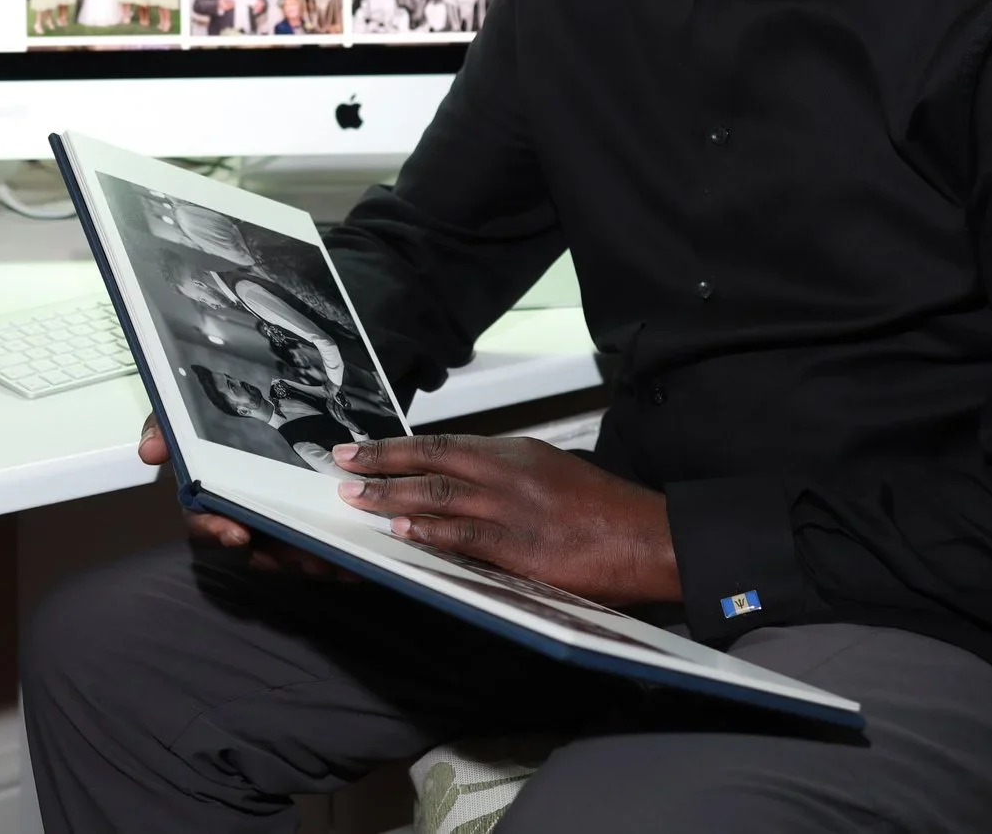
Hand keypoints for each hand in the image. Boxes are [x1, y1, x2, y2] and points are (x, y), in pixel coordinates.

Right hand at [139, 413, 345, 577]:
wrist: (268, 401)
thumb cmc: (216, 418)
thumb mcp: (186, 413)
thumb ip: (164, 427)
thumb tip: (149, 451)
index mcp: (210, 495)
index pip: (204, 521)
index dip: (217, 530)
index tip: (238, 532)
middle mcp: (241, 514)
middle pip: (255, 546)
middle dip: (279, 554)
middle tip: (305, 554)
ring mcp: (274, 521)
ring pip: (289, 551)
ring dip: (310, 558)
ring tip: (335, 558)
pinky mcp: (306, 522)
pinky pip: (318, 545)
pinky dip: (335, 556)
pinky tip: (354, 560)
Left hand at [334, 434, 679, 606]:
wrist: (648, 535)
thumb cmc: (603, 509)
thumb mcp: (551, 472)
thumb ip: (506, 475)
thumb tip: (460, 482)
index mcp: (515, 452)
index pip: (442, 443)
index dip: (397, 446)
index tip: (362, 448)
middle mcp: (508, 472)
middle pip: (431, 460)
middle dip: (381, 462)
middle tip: (342, 463)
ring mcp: (512, 509)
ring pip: (439, 495)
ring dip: (391, 496)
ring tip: (355, 497)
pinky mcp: (521, 547)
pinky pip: (465, 537)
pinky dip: (429, 533)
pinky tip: (400, 533)